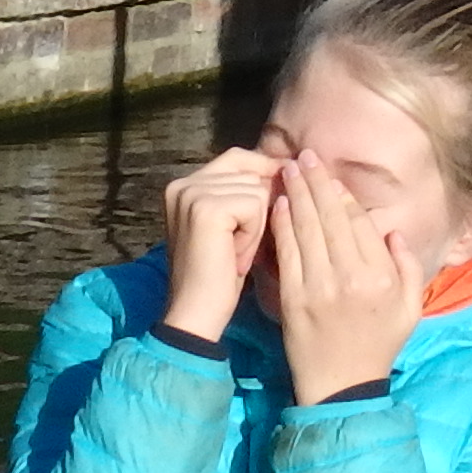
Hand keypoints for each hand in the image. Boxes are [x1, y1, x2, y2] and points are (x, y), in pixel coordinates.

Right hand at [157, 145, 280, 343]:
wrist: (197, 314)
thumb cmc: (218, 275)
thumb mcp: (231, 226)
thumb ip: (245, 194)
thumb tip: (289, 167)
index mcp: (183, 185)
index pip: (237, 158)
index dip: (265, 171)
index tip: (288, 187)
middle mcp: (182, 183)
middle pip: (249, 170)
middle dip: (259, 205)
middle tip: (240, 245)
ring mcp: (192, 193)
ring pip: (256, 190)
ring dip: (257, 224)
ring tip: (236, 253)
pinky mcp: (206, 208)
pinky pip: (255, 206)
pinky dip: (254, 233)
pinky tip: (237, 256)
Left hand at [268, 150, 429, 404]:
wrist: (340, 387)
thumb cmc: (379, 346)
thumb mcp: (411, 309)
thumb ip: (408, 266)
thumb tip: (392, 231)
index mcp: (380, 276)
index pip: (359, 222)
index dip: (343, 194)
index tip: (333, 174)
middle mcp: (349, 276)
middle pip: (330, 216)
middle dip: (317, 181)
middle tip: (306, 154)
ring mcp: (317, 286)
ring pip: (306, 228)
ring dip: (297, 194)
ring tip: (289, 168)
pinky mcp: (292, 298)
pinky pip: (287, 252)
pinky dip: (282, 224)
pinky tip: (280, 204)